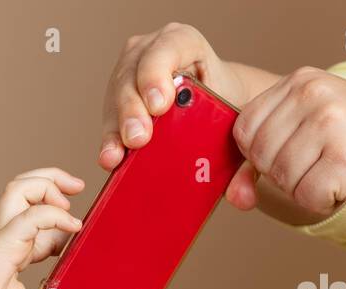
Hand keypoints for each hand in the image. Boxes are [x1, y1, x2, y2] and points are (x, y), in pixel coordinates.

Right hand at [0, 168, 85, 288]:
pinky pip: (32, 215)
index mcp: (11, 248)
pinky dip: (56, 214)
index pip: (36, 215)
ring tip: (67, 202)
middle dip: (53, 178)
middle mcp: (7, 235)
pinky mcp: (4, 241)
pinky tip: (73, 225)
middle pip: (24, 186)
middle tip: (77, 186)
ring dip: (48, 185)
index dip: (60, 216)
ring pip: (20, 187)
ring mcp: (4, 235)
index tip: (78, 229)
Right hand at [100, 22, 250, 168]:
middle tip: (140, 138)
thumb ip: (236, 141)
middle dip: (134, 109)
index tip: (160, 104)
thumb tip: (237, 188)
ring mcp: (129, 75)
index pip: (169, 46)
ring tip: (120, 154)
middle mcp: (150, 52)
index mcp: (185, 43)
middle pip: (134, 75)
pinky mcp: (116, 102)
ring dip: (118, 129)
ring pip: (117, 97)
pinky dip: (110, 142)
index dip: (158, 72)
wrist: (213, 114)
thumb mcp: (235, 115)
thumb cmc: (224, 109)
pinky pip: (108, 120)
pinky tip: (111, 159)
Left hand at [228, 67, 345, 218]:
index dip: (261, 154)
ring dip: (306, 189)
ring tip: (339, 170)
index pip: (244, 128)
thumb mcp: (311, 137)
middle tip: (324, 163)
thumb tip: (232, 196)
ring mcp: (329, 124)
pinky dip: (324, 202)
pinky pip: (305, 198)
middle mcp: (313, 95)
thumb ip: (263, 161)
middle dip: (286, 173)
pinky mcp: (343, 158)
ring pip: (281, 179)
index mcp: (301, 82)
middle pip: (259, 156)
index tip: (296, 153)